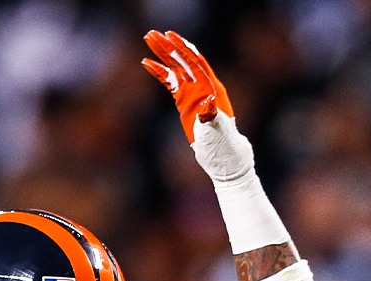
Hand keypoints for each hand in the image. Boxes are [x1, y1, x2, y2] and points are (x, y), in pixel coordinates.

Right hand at [142, 30, 253, 184]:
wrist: (223, 157)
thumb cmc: (222, 145)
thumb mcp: (216, 131)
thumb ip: (210, 115)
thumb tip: (207, 103)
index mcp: (212, 89)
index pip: (195, 64)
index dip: (182, 49)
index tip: (170, 37)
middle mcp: (202, 86)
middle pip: (184, 61)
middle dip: (169, 46)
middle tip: (152, 34)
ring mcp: (193, 93)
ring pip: (176, 68)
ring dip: (163, 54)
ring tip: (149, 39)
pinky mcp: (184, 101)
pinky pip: (170, 82)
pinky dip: (159, 72)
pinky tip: (147, 63)